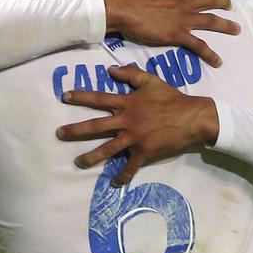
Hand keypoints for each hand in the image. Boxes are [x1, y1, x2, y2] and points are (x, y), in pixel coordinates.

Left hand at [56, 65, 219, 186]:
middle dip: (75, 130)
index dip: (81, 97)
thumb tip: (111, 69)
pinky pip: (131, 166)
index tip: (65, 97)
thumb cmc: (172, 98)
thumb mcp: (152, 81)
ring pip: (108, 149)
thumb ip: (130, 74)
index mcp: (127, 103)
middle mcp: (127, 121)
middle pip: (96, 126)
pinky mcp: (145, 151)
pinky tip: (114, 183)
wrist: (194, 117)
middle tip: (59, 134)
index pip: (99, 99)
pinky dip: (123, 175)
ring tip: (77, 162)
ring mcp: (135, 137)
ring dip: (91, 157)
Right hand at [102, 0, 238, 67]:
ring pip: (213, 21)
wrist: (123, 9)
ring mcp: (184, 18)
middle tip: (229, 6)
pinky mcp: (178, 34)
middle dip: (223, 2)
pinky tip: (217, 61)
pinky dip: (210, 54)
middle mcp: (185, 2)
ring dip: (227, 26)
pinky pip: (199, 45)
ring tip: (236, 29)